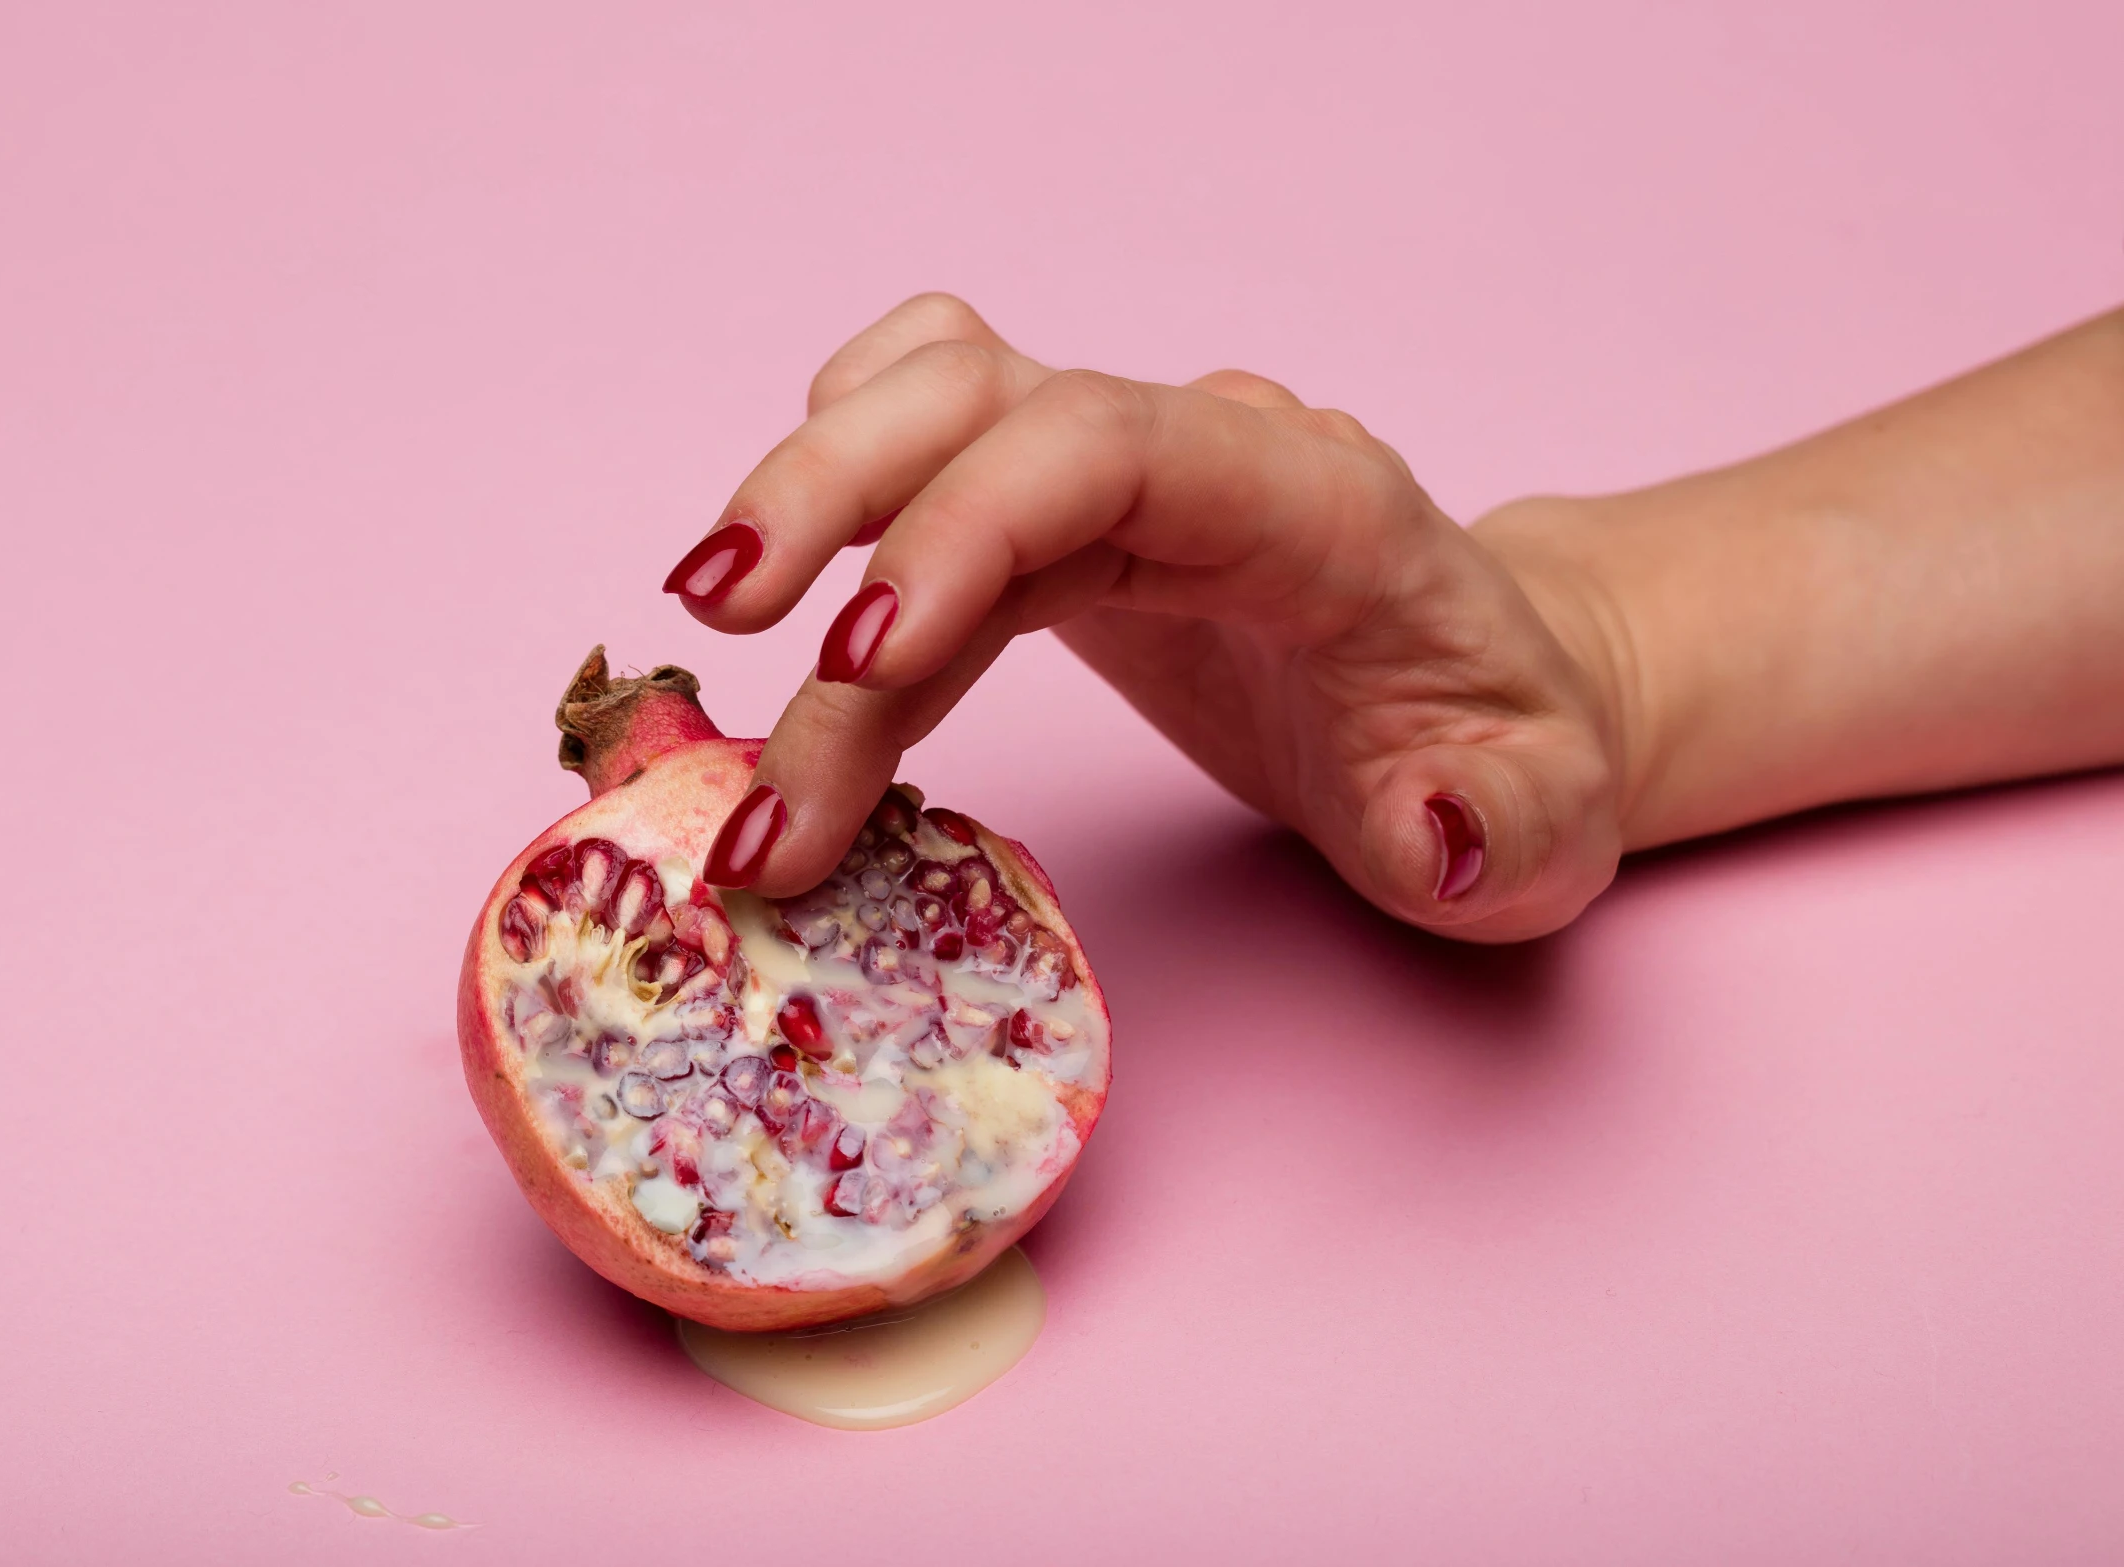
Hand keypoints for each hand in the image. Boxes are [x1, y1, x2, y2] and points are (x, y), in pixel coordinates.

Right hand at [664, 293, 1629, 940]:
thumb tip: (1429, 831)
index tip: (852, 662)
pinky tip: (783, 587)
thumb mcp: (1544, 827)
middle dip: (833, 500)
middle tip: (722, 638)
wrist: (1487, 698)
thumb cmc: (1504, 758)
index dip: (966, 525)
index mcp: (1314, 509)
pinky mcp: (1065, 509)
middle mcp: (1204, 453)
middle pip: (984, 396)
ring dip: (803, 494)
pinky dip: (835, 482)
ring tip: (713, 629)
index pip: (1113, 449)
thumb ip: (1503, 833)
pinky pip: (930, 431)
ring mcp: (1124, 467)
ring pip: (931, 398)